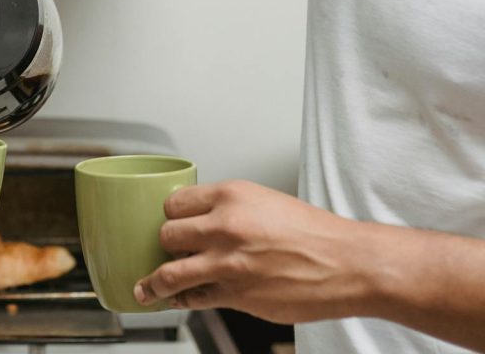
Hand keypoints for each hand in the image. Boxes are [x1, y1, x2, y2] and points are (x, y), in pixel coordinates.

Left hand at [134, 181, 374, 323]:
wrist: (350, 265)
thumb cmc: (315, 234)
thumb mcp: (266, 202)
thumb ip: (230, 210)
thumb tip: (200, 222)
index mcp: (232, 196)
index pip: (175, 202)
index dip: (169, 215)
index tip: (167, 223)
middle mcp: (225, 226)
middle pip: (166, 234)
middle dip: (163, 245)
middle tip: (166, 252)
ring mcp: (228, 263)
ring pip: (169, 272)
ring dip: (153, 282)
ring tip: (145, 287)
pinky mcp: (235, 294)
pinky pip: (193, 298)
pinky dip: (182, 300)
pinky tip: (175, 300)